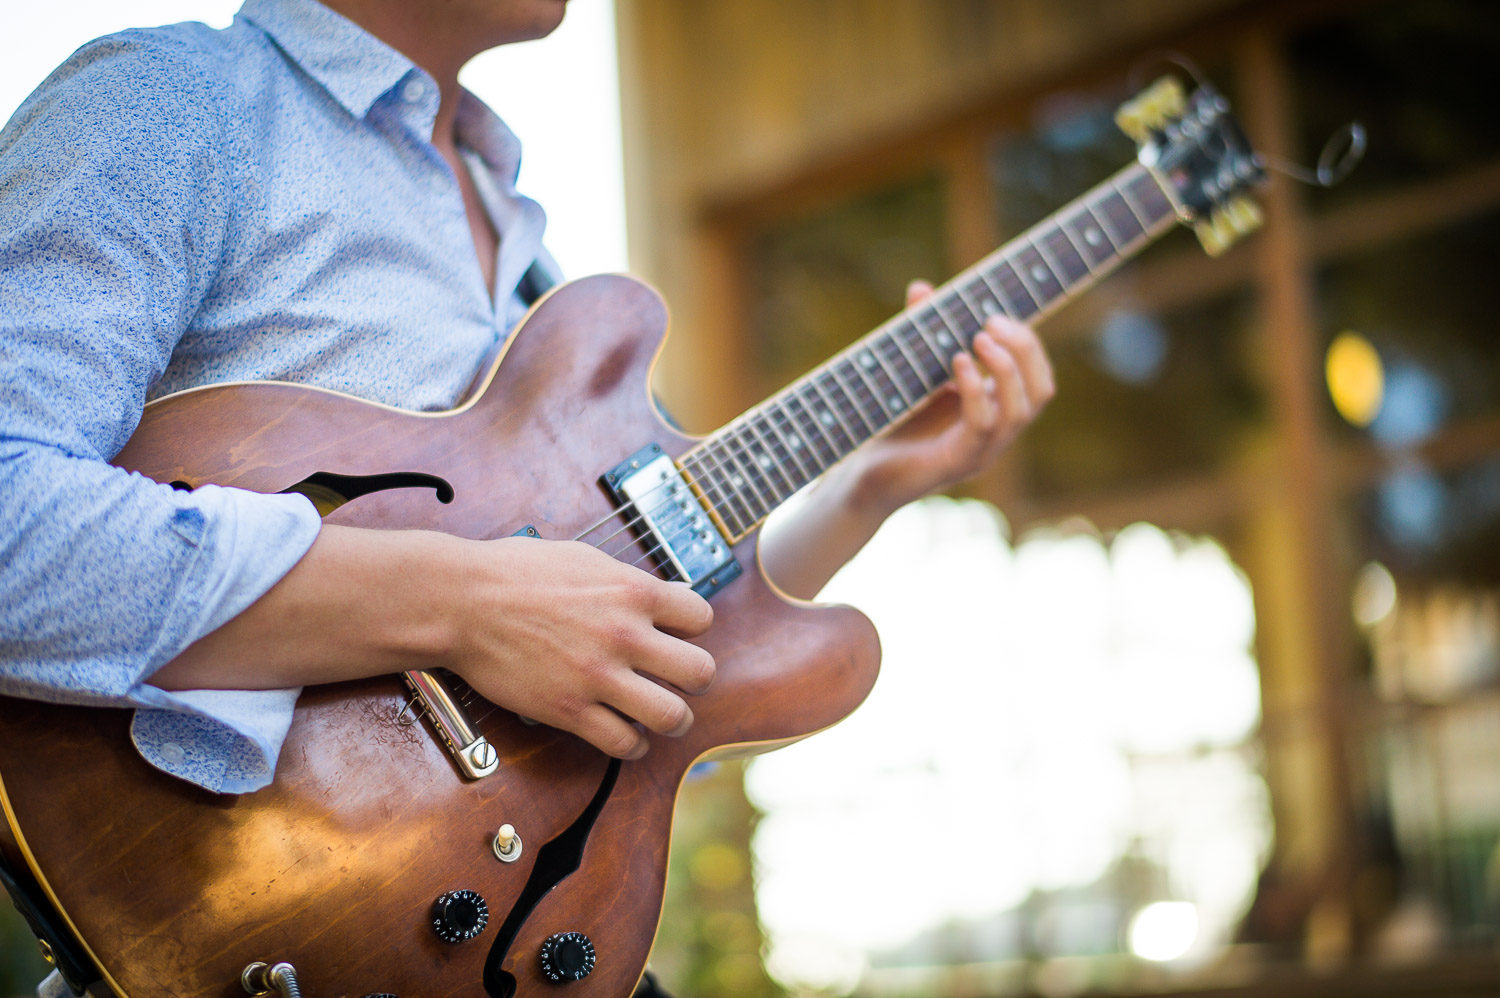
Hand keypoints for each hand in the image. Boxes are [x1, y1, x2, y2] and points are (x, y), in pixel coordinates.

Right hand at [445, 537, 715, 758]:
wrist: (463, 601)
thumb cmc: (515, 572)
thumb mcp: (584, 559)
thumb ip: (626, 581)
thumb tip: (656, 596)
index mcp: (633, 591)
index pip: (701, 618)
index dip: (692, 629)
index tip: (678, 636)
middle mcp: (625, 635)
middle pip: (700, 672)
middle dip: (696, 680)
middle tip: (682, 681)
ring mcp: (599, 676)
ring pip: (672, 716)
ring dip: (674, 720)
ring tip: (665, 716)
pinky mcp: (570, 710)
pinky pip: (624, 743)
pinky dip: (633, 745)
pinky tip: (628, 736)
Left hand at [845, 279, 1054, 512]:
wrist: (860, 475)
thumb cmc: (888, 424)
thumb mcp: (909, 372)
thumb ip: (920, 333)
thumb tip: (921, 288)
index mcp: (995, 411)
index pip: (1036, 376)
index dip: (1026, 343)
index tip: (995, 315)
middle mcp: (997, 433)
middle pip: (1040, 390)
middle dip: (1024, 350)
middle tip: (991, 323)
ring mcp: (982, 451)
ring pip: (1020, 409)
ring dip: (1005, 368)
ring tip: (978, 339)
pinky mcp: (958, 462)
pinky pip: (983, 425)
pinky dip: (975, 390)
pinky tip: (958, 363)